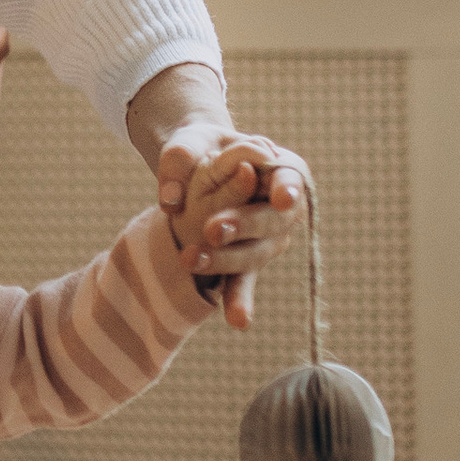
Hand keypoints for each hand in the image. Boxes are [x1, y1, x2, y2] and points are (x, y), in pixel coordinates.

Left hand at [151, 125, 306, 331]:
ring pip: (254, 253)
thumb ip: (179, 158)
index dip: (287, 189)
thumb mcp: (190, 140)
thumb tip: (168, 200)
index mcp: (281, 168)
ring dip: (226, 260)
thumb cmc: (202, 146)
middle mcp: (283, 209)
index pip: (290, 177)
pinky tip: (238, 321)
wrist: (197, 169)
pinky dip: (240, 299)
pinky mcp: (246, 262)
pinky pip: (244, 281)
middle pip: (271, 220)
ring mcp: (268, 240)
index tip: (281, 198)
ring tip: (192, 260)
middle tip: (213, 229)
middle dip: (244, 224)